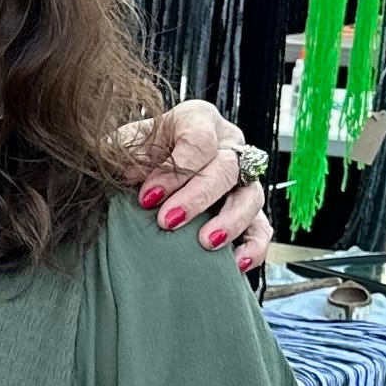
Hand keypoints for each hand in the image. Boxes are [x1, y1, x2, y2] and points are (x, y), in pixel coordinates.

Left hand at [117, 98, 275, 272]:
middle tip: (167, 221)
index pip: (199, 138)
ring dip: (229, 222)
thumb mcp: (124, 144)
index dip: (175, 168)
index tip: (146, 196)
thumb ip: (123, 153)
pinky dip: (252, 247)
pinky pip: (262, 229)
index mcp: (198, 120)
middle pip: (226, 168)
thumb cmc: (137, 153)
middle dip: (197, 197)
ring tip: (205, 243)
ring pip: (250, 197)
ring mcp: (242, 178)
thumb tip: (130, 175)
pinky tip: (234, 264)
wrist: (146, 172)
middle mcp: (228, 145)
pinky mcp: (250, 211)